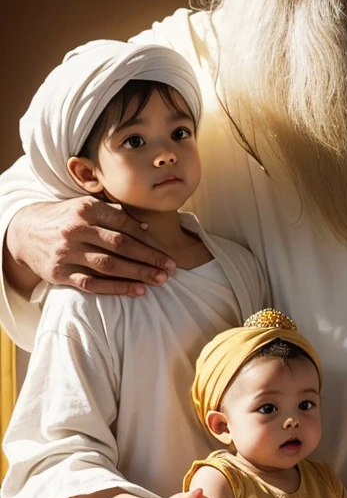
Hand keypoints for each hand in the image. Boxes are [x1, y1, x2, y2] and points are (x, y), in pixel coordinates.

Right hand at [6, 199, 175, 295]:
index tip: (165, 249)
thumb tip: (143, 227)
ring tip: (159, 280)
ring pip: (109, 265)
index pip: (122, 224)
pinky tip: (136, 291)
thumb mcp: (83, 206)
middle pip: (120, 245)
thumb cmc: (64, 218)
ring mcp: (68, 253)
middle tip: (170, 268)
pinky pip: (92, 283)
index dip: (145, 237)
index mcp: (86, 209)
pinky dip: (116, 288)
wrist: (25, 232)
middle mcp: (76, 230)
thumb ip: (111, 214)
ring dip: (137, 274)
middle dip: (148, 258)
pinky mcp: (60, 273)